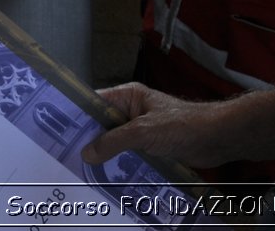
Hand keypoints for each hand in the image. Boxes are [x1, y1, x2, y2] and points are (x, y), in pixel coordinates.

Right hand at [81, 83, 238, 168]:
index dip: (77, 115)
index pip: (95, 102)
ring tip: (85, 172)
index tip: (58, 129)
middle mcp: (133, 111)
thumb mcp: (143, 131)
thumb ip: (114, 141)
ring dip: (105, 157)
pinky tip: (109, 179)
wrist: (215, 138)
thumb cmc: (184, 124)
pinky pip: (129, 156)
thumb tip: (87, 153)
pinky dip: (120, 166)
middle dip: (89, 141)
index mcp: (129, 96)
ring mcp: (142, 130)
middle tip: (68, 157)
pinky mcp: (151, 147)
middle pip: (103, 126)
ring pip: (115, 144)